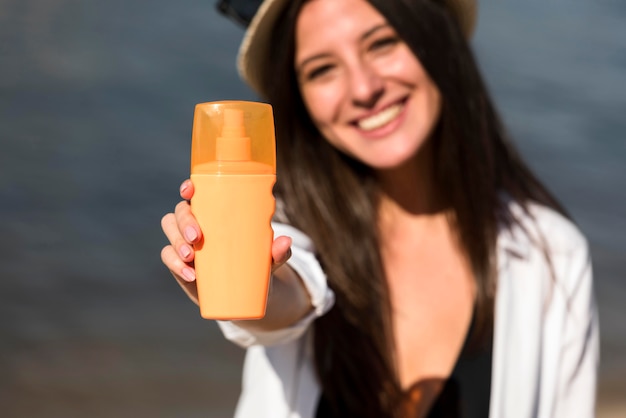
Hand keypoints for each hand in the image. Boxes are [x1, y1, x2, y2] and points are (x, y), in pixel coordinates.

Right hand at [160, 179, 292, 305]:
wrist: (244, 293)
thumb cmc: (254, 263)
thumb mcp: (267, 258)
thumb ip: (277, 251)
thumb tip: (286, 241)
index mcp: (215, 211)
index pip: (196, 193)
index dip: (188, 188)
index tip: (189, 190)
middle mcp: (196, 222)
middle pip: (179, 212)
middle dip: (185, 221)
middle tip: (197, 237)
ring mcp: (185, 241)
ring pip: (170, 230)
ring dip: (177, 241)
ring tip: (191, 257)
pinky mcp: (178, 262)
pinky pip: (168, 257)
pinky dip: (176, 265)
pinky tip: (190, 275)